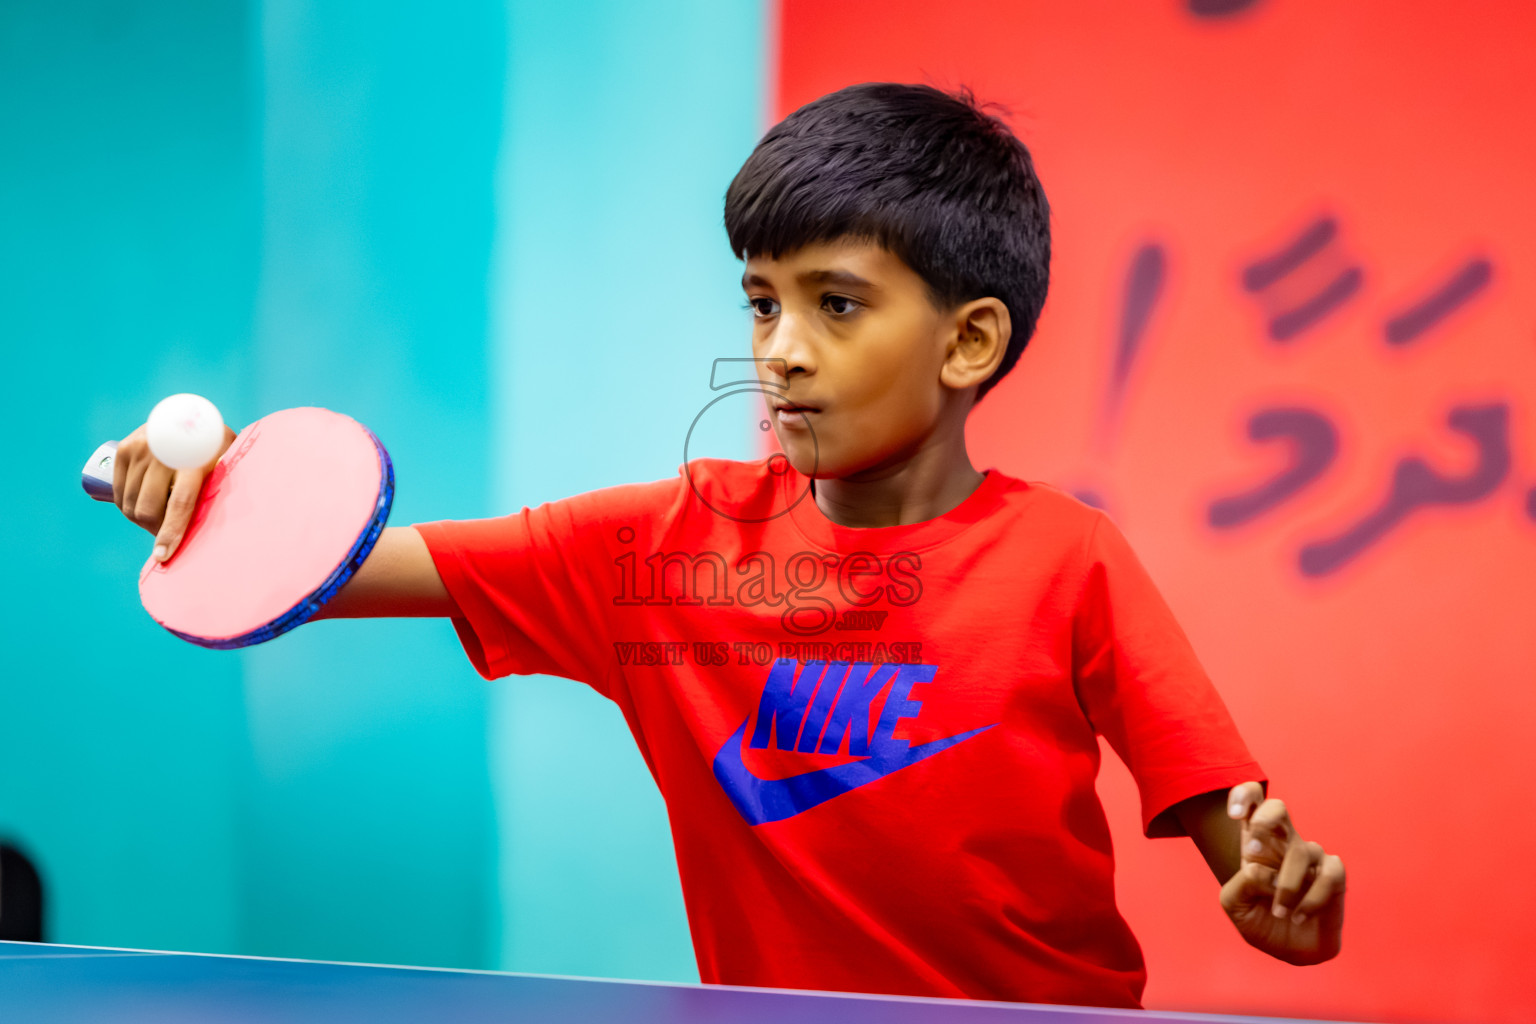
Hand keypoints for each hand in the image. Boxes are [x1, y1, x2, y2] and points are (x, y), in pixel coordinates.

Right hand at [112, 422, 236, 561]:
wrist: (192, 415)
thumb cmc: (216, 447)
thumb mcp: (228, 462)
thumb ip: (223, 488)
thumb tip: (228, 532)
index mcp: (194, 459)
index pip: (179, 504)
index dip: (170, 533)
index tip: (162, 556)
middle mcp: (162, 453)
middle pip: (148, 508)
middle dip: (156, 529)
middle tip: (168, 534)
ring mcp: (140, 449)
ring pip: (129, 504)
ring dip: (140, 520)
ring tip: (157, 519)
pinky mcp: (124, 449)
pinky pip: (118, 492)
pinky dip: (126, 507)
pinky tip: (139, 508)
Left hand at [1218, 781, 1344, 964]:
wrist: (1289, 950)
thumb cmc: (1260, 919)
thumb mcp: (1235, 904)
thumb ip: (1240, 885)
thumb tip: (1260, 871)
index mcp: (1255, 842)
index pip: (1252, 801)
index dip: (1243, 796)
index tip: (1235, 814)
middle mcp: (1283, 843)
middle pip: (1277, 807)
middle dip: (1265, 820)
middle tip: (1252, 850)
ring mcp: (1310, 857)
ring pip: (1302, 851)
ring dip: (1287, 886)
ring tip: (1279, 912)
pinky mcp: (1333, 875)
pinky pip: (1329, 874)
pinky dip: (1312, 898)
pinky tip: (1300, 916)